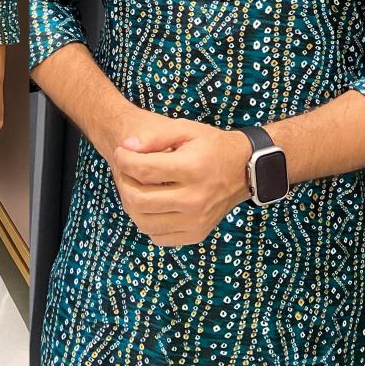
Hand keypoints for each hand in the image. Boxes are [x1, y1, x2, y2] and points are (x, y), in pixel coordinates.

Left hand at [110, 113, 250, 247]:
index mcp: (192, 169)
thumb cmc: (210, 146)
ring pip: (143, 221)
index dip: (124, 159)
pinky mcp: (196, 234)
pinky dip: (146, 221)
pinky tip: (150, 203)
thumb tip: (127, 147)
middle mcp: (194, 199)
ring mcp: (196, 221)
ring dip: (130, 203)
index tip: (121, 151)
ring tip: (134, 186)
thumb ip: (154, 136)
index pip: (143, 170)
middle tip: (124, 170)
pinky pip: (157, 236)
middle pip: (139, 199)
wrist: (242, 171)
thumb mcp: (185, 129)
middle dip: (123, 181)